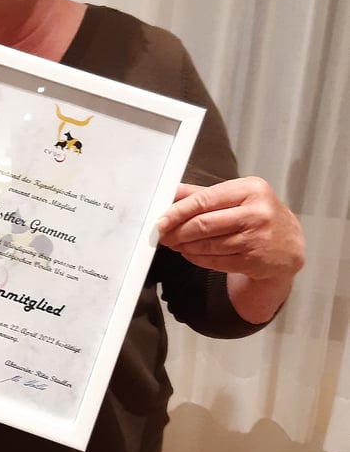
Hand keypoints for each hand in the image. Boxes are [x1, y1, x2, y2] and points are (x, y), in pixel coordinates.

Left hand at [157, 177, 304, 280]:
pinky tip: (189, 253)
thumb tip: (170, 192)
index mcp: (251, 189)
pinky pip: (216, 261)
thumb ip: (202, 193)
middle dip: (177, 231)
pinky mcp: (255, 261)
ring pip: (208, 244)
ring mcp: (257, 239)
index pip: (205, 200)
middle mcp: (257, 213)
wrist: (289, 245)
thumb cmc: (257, 214)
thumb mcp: (236, 195)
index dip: (178, 211)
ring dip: (185, 245)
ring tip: (174, 243)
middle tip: (162, 234)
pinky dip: (197, 258)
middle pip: (204, 224)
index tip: (161, 219)